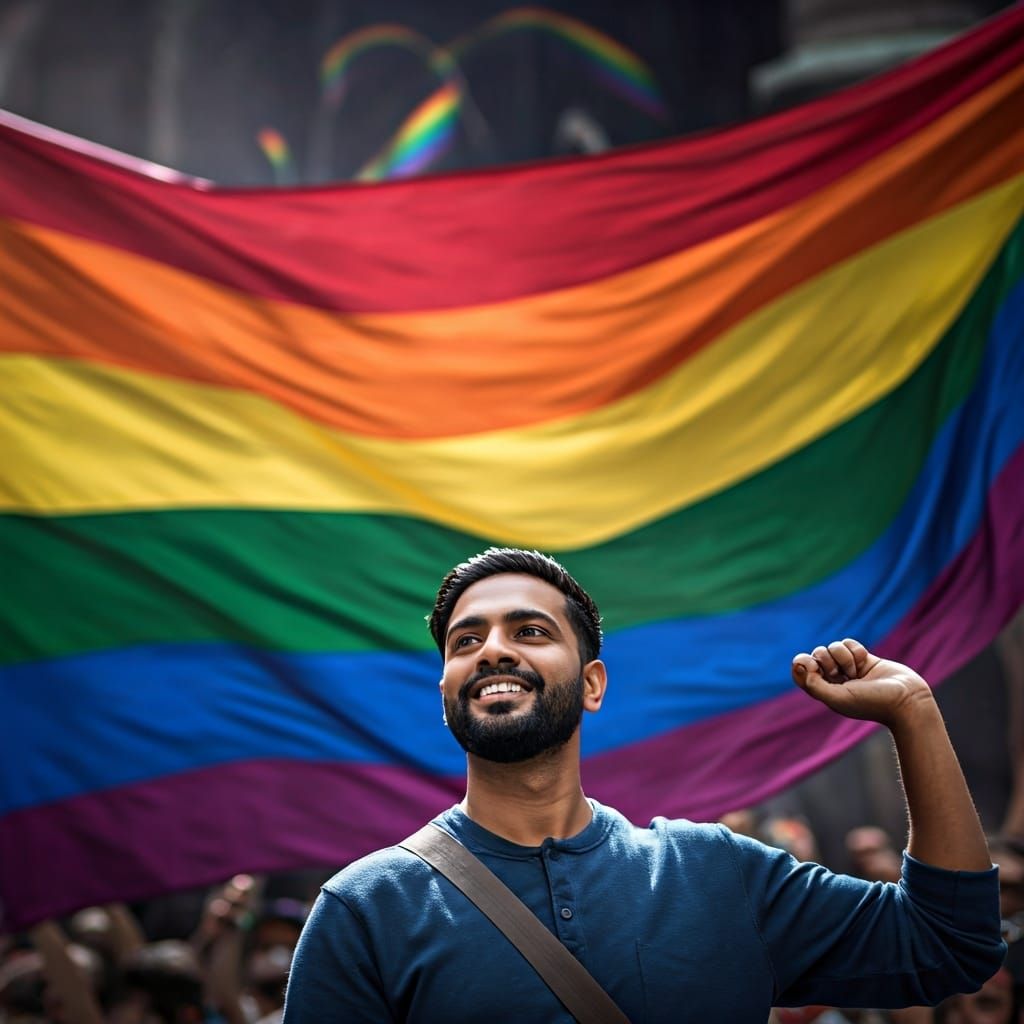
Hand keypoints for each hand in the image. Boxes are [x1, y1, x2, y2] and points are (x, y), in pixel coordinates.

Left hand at [791, 638, 932, 727]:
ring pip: (833, 647)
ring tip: (856, 672)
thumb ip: (814, 684)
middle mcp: (834, 679)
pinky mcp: (863, 658)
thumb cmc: (872, 703)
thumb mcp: (838, 698)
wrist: (906, 700)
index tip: (813, 665)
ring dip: (844, 656)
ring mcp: (849, 668)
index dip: (803, 663)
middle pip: (817, 655)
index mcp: (824, 691)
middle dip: (827, 659)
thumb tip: (798, 665)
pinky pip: (849, 643)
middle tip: (841, 674)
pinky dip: (855, 650)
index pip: (801, 670)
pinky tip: (865, 663)